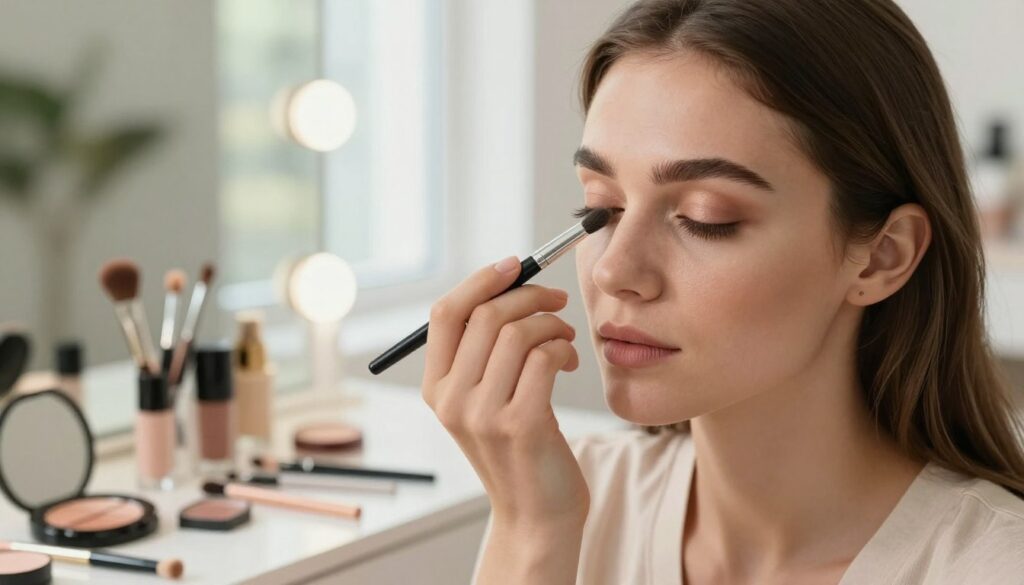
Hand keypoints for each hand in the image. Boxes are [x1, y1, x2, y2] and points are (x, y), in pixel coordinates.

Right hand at [422, 256, 589, 525]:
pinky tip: (568, 362)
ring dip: (552, 324)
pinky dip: (563, 349)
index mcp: (435, 388)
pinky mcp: (520, 424)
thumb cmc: (520, 448)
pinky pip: (545, 357)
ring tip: (565, 339)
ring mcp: (482, 414)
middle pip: (487, 315)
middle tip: (557, 302)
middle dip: (530, 296)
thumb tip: (510, 283)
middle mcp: (451, 400)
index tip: (516, 264)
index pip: (446, 313)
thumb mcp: (485, 400)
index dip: (481, 280)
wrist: (537, 514)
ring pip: (519, 332)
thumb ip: (485, 352)